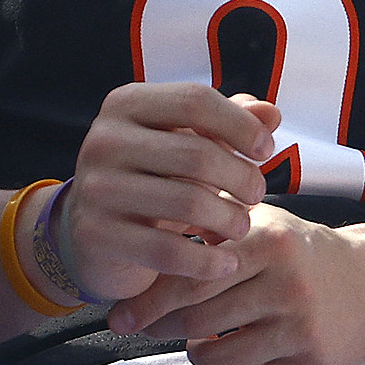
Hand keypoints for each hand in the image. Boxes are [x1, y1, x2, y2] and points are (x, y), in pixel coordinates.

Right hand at [51, 83, 279, 303]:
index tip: (265, 150)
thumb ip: (227, 124)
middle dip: (242, 178)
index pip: (194, 100)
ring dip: (231, 219)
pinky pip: (168, 251)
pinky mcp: (96, 234)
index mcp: (126, 104)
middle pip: (197, 154)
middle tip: (256, 196)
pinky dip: (208, 261)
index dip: (241, 125)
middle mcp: (104, 139)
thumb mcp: (186, 144)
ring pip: (188, 203)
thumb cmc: (152, 180)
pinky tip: (226, 263)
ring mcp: (96, 187)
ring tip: (241, 226)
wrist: (93, 235)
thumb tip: (271, 112)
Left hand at [115, 207, 364, 364]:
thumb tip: (140, 227)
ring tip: (200, 337)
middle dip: (160, 327)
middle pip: (195, 320)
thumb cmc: (299, 252)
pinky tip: (235, 354)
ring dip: (195, 353)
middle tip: (146, 326)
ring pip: (215, 359)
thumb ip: (207, 221)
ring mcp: (302, 330)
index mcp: (268, 242)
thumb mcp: (259, 222)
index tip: (120, 316)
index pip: (190, 278)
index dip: (148, 300)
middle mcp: (288, 285)